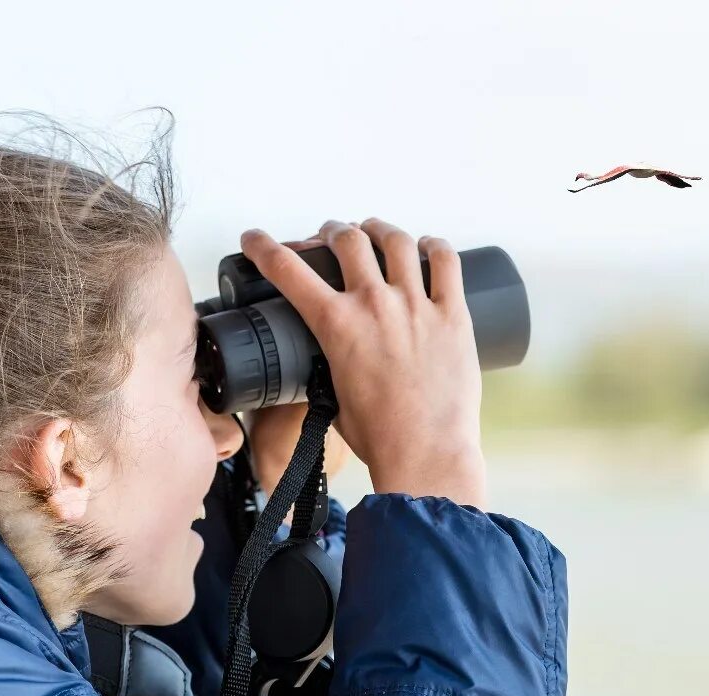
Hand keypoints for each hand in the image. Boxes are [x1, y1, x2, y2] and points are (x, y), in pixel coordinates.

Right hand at [238, 219, 485, 506]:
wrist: (425, 453)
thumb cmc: (380, 435)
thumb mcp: (333, 393)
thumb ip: (327, 365)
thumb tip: (327, 358)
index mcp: (336, 325)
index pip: (287, 269)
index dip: (263, 247)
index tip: (255, 239)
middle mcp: (374, 304)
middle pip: (346, 240)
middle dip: (332, 232)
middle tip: (331, 236)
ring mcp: (416, 305)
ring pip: (396, 241)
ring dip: (379, 229)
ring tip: (375, 231)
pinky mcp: (453, 315)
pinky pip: (446, 262)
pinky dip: (435, 246)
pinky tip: (429, 246)